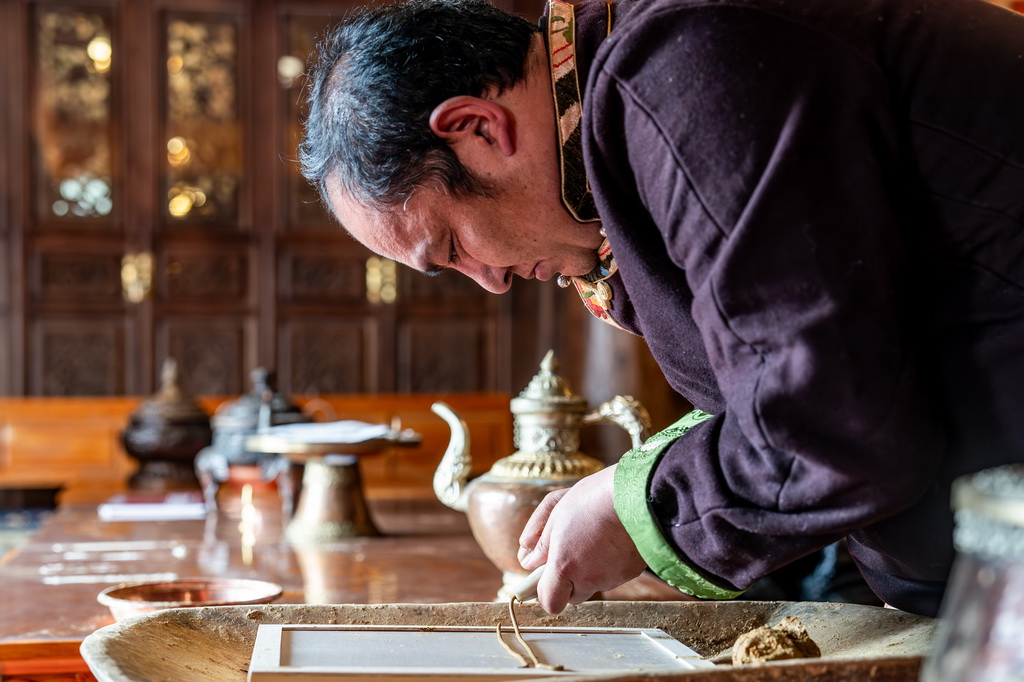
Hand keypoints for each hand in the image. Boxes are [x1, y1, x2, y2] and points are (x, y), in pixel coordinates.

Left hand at [517, 465, 646, 613]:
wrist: (637, 494)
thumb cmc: (593, 498)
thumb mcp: (557, 513)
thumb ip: (540, 543)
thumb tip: (528, 561)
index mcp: (564, 566)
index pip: (549, 602)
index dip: (544, 592)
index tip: (542, 577)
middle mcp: (588, 578)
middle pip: (572, 596)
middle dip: (567, 581)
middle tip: (569, 552)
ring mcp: (612, 578)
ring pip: (593, 584)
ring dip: (589, 571)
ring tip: (594, 537)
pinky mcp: (630, 572)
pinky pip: (613, 575)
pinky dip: (609, 564)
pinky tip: (611, 539)